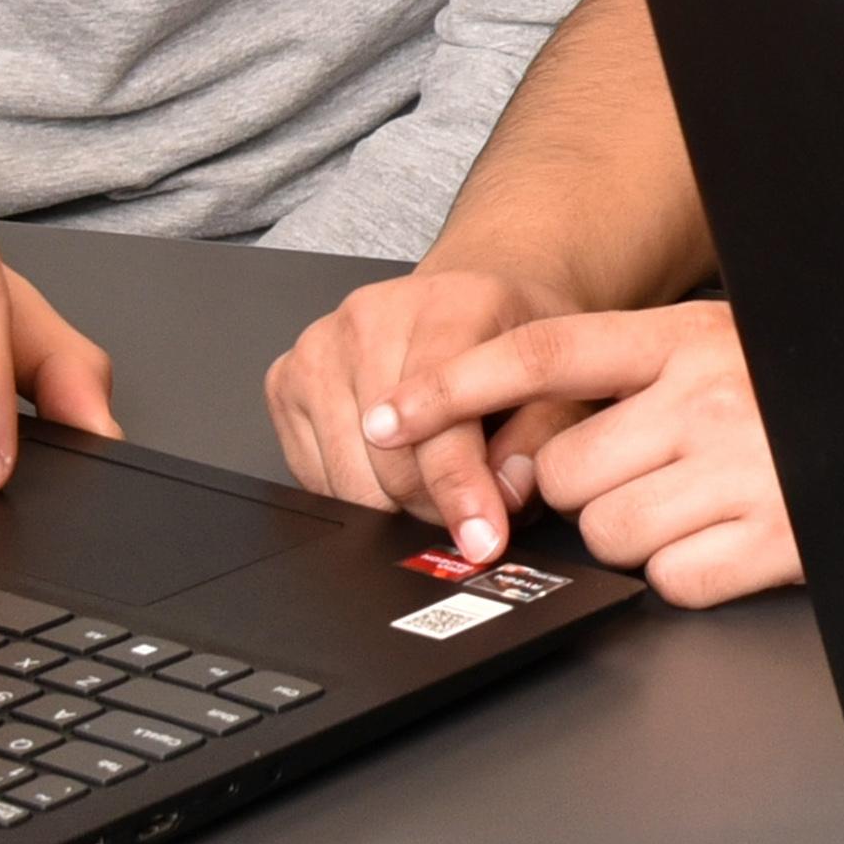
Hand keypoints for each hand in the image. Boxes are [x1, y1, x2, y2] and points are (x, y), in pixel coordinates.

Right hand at [264, 257, 575, 555]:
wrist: (469, 302)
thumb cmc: (510, 337)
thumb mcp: (559, 376)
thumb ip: (542, 437)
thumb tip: (504, 496)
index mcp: (449, 306)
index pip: (442, 411)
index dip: (464, 488)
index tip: (482, 540)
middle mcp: (374, 316)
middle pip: (390, 458)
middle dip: (434, 503)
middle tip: (470, 503)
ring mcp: (320, 345)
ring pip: (347, 476)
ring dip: (394, 503)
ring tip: (433, 477)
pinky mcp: (284, 379)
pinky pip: (314, 476)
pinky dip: (355, 490)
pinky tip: (389, 463)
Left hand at [370, 299, 796, 607]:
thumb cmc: (804, 388)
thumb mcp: (723, 350)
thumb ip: (639, 379)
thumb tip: (535, 443)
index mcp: (691, 337)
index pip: (546, 351)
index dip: (459, 384)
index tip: (392, 414)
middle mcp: (711, 397)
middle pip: (567, 468)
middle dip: (586, 489)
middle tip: (644, 475)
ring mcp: (742, 470)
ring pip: (608, 532)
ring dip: (635, 533)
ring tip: (696, 504)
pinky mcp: (774, 539)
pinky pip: (671, 580)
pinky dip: (689, 571)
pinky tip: (729, 538)